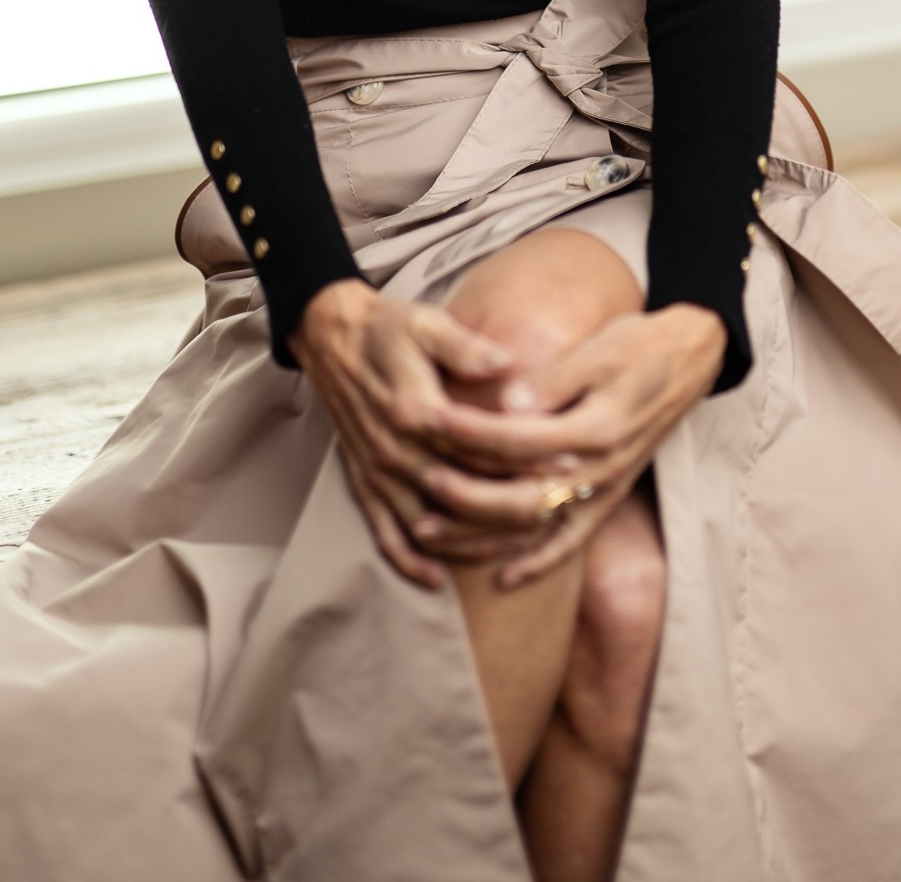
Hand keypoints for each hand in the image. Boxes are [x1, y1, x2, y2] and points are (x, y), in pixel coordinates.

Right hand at [289, 276, 563, 589]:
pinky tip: (437, 578)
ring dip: (473, 541)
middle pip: (462, 493)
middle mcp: (395, 448)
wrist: (333, 337)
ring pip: (430, 524)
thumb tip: (506, 361)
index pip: (482, 445)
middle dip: (513, 507)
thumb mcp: (428, 323)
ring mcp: (378, 470)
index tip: (567, 462)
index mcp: (415, 409)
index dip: (526, 456)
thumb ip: (465, 346)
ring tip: (519, 545)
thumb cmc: (388, 328)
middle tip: (558, 510)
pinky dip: (408, 560)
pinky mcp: (363, 480)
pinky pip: (384, 531)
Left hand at [406, 301, 728, 588]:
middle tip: (419, 478)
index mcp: (596, 428)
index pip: (518, 439)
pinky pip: (570, 543)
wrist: (689, 360)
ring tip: (427, 530)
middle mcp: (599, 470)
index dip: (469, 432)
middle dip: (462, 494)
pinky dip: (537, 564)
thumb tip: (507, 402)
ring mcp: (603, 490)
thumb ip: (555, 379)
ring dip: (479, 536)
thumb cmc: (639, 345)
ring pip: (533, 529)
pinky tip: (501, 578)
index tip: (428, 419)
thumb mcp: (601, 348)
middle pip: (519, 497)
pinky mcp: (608, 499)